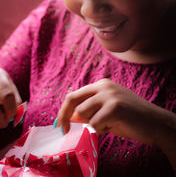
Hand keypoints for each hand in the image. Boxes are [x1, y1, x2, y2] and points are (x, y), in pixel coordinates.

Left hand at [56, 79, 172, 145]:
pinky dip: (103, 130)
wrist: (155, 122)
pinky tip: (116, 126)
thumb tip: (70, 117)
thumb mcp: (106, 111)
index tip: (59, 123)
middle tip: (63, 130)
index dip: (64, 109)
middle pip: (73, 100)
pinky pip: (95, 124)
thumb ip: (89, 111)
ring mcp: (109, 95)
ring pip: (84, 114)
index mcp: (101, 84)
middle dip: (65, 117)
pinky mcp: (114, 107)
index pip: (75, 95)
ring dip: (93, 124)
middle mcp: (104, 86)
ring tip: (109, 124)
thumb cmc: (129, 118)